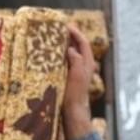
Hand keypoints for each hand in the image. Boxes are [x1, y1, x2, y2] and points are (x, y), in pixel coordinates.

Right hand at [62, 23, 95, 139]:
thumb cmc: (74, 96)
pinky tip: (53, 57)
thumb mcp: (76, 76)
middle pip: (79, 48)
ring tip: (56, 39)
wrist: (73, 114)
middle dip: (71, 37)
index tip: (67, 25)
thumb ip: (76, 60)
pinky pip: (67, 63)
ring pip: (73, 55)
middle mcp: (84, 68)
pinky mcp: (70, 80)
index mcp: (87, 65)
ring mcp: (77, 74)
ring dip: (66, 46)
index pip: (83, 44)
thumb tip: (71, 49)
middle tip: (61, 29)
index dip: (76, 34)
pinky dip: (62, 56)